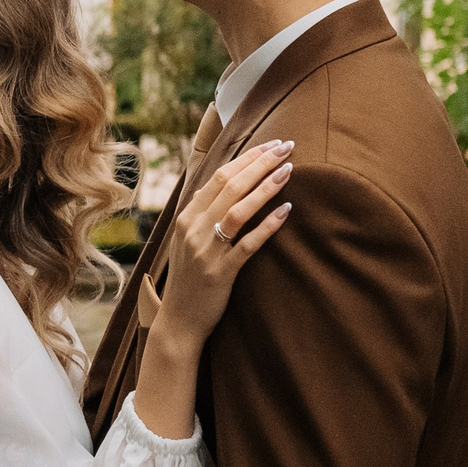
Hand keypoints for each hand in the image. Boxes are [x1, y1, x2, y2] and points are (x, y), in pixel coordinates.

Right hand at [140, 139, 294, 347]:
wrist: (178, 321)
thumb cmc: (189, 279)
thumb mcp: (187, 241)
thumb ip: (202, 214)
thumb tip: (219, 187)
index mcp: (187, 217)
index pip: (219, 177)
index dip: (247, 158)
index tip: (271, 145)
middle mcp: (194, 229)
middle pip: (231, 186)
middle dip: (261, 163)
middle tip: (287, 147)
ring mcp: (206, 250)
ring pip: (239, 210)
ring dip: (265, 187)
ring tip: (289, 171)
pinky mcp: (220, 272)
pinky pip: (248, 244)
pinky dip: (268, 225)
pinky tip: (286, 211)